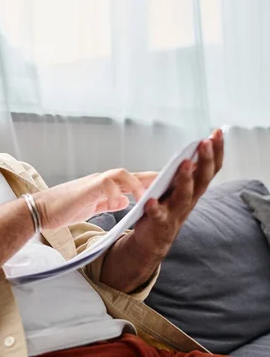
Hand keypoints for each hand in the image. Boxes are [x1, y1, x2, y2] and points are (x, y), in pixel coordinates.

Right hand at [34, 169, 157, 230]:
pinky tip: (122, 201)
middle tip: (173, 179)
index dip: (150, 182)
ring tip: (148, 195)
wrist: (42, 210)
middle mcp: (102, 181)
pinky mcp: (86, 189)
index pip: (132, 181)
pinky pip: (105, 185)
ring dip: (137, 183)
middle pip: (132, 174)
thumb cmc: (64, 208)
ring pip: (121, 175)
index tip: (169, 185)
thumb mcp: (92, 206)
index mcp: (105, 186)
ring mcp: (94, 183)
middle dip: (153, 177)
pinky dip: (115, 192)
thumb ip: (108, 202)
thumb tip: (124, 200)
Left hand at [132, 129, 223, 255]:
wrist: (154, 238)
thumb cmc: (167, 206)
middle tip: (205, 142)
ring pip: (183, 195)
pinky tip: (151, 201)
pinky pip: (158, 215)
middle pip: (202, 179)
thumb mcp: (180, 187)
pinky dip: (155, 208)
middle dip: (205, 160)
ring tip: (185, 163)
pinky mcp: (158, 223)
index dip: (216, 151)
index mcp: (194, 189)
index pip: (210, 168)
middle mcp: (189, 199)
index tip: (217, 132)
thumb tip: (198, 145)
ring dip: (185, 180)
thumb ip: (188, 170)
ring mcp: (175, 212)